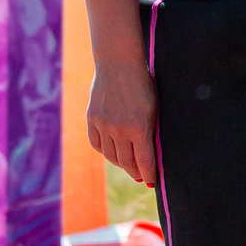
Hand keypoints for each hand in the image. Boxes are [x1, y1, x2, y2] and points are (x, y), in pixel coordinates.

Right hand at [86, 53, 158, 187]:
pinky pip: (97, 144)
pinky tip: (113, 152)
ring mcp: (103, 125)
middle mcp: (119, 130)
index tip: (153, 182)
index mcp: (139, 128)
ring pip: (111, 156)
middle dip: (136, 172)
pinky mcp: (92, 119)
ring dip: (121, 164)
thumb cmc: (143, 85)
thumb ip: (151, 131)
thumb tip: (150, 154)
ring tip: (129, 165)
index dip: (149, 174)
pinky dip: (105, 151)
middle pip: (127, 163)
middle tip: (142, 177)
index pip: (144, 161)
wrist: (118, 63)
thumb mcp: (154, 108)